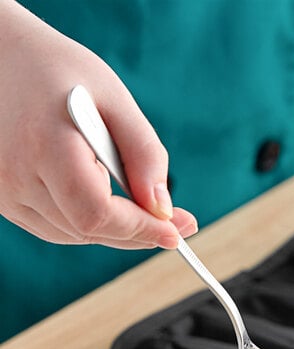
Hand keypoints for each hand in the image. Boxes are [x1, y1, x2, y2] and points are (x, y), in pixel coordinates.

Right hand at [0, 2, 196, 248]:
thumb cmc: (58, 70)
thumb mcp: (113, 98)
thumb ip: (143, 153)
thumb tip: (162, 207)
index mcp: (44, 146)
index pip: (97, 214)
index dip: (141, 230)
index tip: (177, 233)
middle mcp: (14, 176)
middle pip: (88, 230)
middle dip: (138, 233)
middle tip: (177, 228)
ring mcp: (3, 190)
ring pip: (73, 235)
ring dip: (116, 232)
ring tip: (146, 212)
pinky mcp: (1, 197)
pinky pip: (54, 227)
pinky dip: (89, 226)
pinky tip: (113, 208)